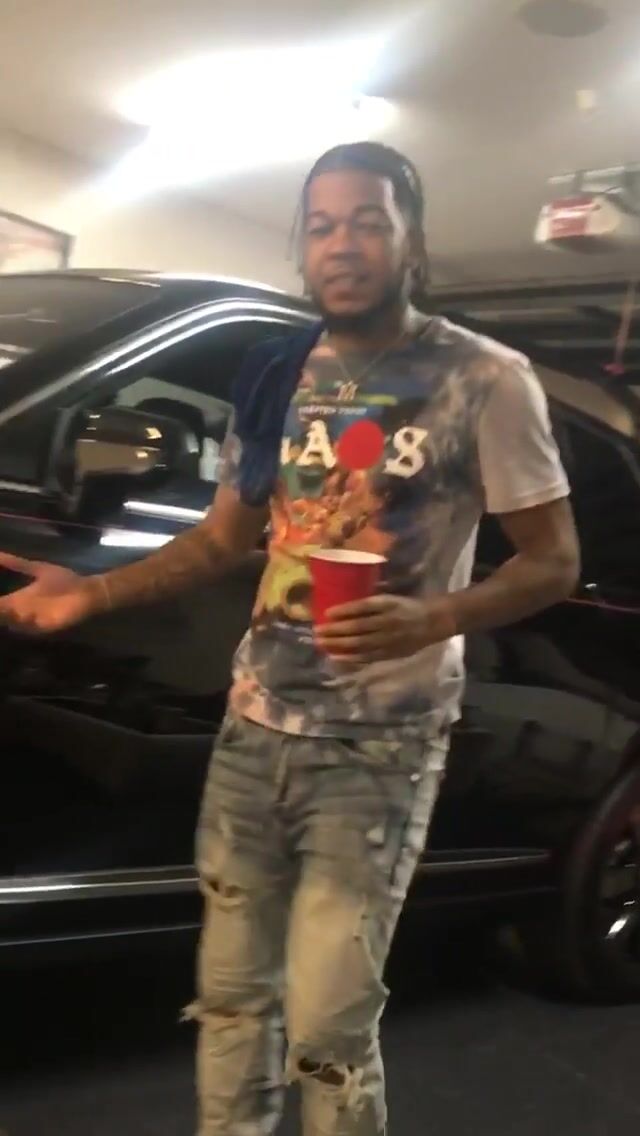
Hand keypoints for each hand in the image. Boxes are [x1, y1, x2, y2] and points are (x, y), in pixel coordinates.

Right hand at [0, 553, 101, 634]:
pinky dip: (21, 621)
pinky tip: (17, 611)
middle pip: (2, 614)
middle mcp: (21, 612)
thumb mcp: (36, 569)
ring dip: (5, 615)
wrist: (87, 591)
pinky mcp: (44, 627)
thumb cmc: (63, 581)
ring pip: (10, 621)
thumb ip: (16, 563)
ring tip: (3, 605)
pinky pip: (28, 627)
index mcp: (17, 599)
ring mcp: (31, 621)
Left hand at [315, 593, 456, 663]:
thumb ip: (371, 604)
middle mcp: (387, 622)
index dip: (344, 610)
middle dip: (335, 630)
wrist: (433, 622)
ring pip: (360, 644)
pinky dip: (350, 657)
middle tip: (317, 631)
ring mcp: (388, 640)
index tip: (326, 613)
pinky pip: (367, 657)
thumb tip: (343, 608)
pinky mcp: (389, 653)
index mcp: (388, 604)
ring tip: (321, 644)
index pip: (362, 607)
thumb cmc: (407, 606)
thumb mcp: (391, 598)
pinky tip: (335, 656)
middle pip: (357, 627)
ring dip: (338, 644)